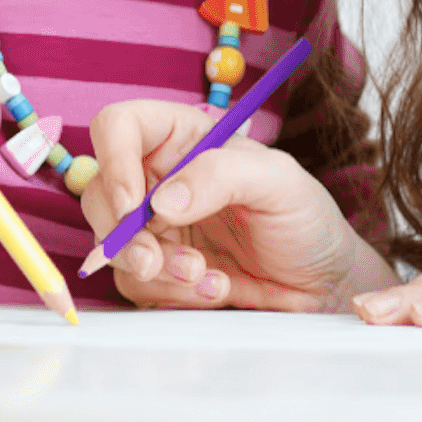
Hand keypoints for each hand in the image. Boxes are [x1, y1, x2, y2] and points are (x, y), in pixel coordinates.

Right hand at [82, 98, 394, 311]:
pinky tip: (216, 288)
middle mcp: (159, 180)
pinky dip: (173, 294)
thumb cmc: (306, 219)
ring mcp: (156, 229)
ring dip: (156, 270)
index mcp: (182, 139)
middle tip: (155, 261)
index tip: (132, 205)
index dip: (113, 161)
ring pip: (112, 247)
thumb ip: (223, 176)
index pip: (119, 127)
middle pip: (99, 194)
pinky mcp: (160, 273)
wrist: (322, 285)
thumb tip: (162, 200)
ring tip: (209, 277)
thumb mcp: (280, 182)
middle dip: (123, 235)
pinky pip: (138, 285)